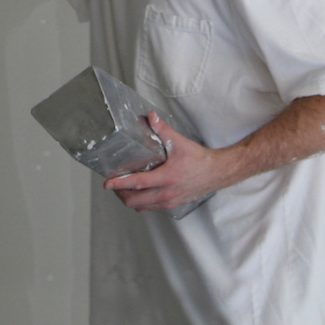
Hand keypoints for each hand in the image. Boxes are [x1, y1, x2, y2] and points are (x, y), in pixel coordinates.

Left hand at [103, 113, 233, 211]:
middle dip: (121, 194)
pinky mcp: (172, 205)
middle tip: (114, 184)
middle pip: (134, 201)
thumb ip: (163, 129)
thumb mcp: (179, 142)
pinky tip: (139, 193)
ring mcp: (169, 202)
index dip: (119, 184)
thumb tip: (150, 116)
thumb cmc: (199, 159)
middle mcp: (166, 194)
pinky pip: (150, 208)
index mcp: (166, 178)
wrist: (216, 173)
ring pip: (141, 207)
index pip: (137, 183)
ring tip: (123, 189)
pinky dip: (141, 203)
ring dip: (130, 199)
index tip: (107, 183)